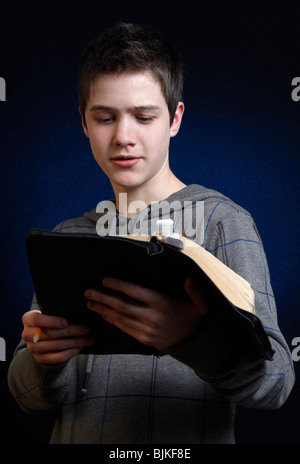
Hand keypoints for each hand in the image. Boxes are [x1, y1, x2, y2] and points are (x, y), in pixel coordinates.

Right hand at [22, 310, 94, 363]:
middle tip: (87, 329)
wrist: (39, 337)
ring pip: (57, 345)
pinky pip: (58, 357)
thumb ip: (56, 312)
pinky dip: (71, 352)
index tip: (66, 322)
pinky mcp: (41, 358)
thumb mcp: (46, 313)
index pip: (37, 320)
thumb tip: (78, 313)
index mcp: (28, 319)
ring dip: (76, 342)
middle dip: (72, 331)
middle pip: (51, 333)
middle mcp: (27, 334)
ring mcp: (33, 348)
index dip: (52, 321)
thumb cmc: (48, 320)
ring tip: (88, 338)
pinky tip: (80, 347)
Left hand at [84, 276, 207, 350]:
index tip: (105, 280)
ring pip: (120, 318)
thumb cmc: (193, 317)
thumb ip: (195, 290)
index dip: (119, 286)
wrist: (194, 342)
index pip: (136, 293)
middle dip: (103, 298)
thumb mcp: (200, 303)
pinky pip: (124, 328)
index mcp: (163, 304)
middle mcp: (152, 317)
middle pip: (123, 306)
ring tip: (90, 303)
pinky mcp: (143, 339)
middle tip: (88, 292)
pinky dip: (112, 321)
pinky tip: (103, 314)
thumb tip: (190, 278)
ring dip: (103, 310)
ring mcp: (147, 330)